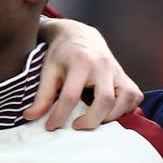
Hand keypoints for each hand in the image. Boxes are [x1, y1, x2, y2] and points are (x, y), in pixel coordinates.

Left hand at [24, 18, 141, 129]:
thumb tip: (29, 117)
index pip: (71, 95)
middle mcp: (103, 65)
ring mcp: (118, 71)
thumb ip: (42, 95)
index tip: (51, 127)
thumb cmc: (62, 54)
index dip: (60, 115)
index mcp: (80, 61)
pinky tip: (107, 111)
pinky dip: (123, 109)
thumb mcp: (48, 71)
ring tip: (91, 118)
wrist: (80, 35)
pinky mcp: (128, 77)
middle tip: (75, 126)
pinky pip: (133, 98)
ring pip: (123, 101)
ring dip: (109, 117)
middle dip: (91, 120)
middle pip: (104, 100)